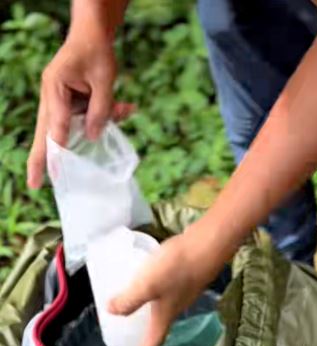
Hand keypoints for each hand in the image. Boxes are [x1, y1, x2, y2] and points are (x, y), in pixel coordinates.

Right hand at [27, 28, 130, 188]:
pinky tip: (126, 107)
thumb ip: (101, 109)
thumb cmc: (97, 52)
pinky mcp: (71, 102)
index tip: (54, 171)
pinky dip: (105, 115)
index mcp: (55, 88)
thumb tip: (93, 136)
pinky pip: (85, 117)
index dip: (57, 149)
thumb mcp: (105, 80)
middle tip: (34, 184)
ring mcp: (59, 100)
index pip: (56, 124)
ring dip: (97, 125)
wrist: (94, 34)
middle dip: (43, 159)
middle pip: (47, 132)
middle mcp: (52, 96)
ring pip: (72, 126)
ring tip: (122, 110)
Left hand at [107, 232, 223, 345]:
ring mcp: (187, 290)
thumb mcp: (147, 285)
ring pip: (167, 305)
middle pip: (162, 323)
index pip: (156, 339)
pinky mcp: (190, 274)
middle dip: (149, 331)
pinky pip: (170, 289)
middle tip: (134, 332)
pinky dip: (159, 291)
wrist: (210, 244)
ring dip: (153, 309)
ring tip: (140, 304)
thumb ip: (128, 300)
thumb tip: (111, 311)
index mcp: (167, 313)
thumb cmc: (178, 267)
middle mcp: (178, 305)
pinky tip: (155, 278)